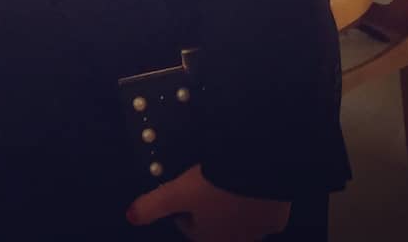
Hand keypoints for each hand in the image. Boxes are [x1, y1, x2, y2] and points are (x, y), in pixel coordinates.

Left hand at [126, 165, 289, 240]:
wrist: (257, 175)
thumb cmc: (213, 187)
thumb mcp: (177, 192)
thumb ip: (152, 206)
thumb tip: (129, 217)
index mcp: (209, 238)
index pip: (189, 225)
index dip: (181, 204)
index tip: (182, 185)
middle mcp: (236, 241)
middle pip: (215, 223)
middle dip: (209, 204)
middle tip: (205, 176)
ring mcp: (260, 230)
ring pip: (240, 215)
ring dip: (233, 199)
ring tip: (227, 173)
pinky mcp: (277, 217)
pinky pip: (262, 206)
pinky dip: (254, 194)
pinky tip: (249, 176)